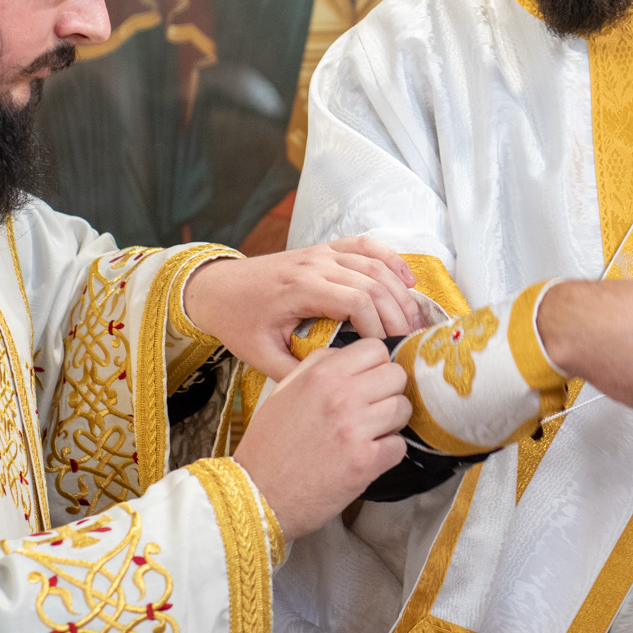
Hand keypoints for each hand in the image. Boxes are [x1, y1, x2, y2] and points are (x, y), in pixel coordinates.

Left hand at [180, 237, 419, 378]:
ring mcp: (322, 253)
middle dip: (398, 313)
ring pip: (375, 263)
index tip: (387, 352)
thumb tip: (335, 386)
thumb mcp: (260, 355)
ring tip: (415, 320)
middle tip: (412, 342)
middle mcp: (315, 264)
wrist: (217, 288)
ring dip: (400, 291)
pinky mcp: (324, 249)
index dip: (380, 327)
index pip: (357, 301)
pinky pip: (365, 245)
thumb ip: (297, 372)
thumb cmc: (239, 321)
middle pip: (373, 282)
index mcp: (300, 288)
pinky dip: (390, 259)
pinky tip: (407, 280)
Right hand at [231, 339, 410, 538]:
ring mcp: (356, 430)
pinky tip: (368, 455)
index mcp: (322, 375)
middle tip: (373, 407)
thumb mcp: (283, 391)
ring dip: (391, 421)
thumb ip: (317, 365)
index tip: (369, 379)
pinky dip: (388, 451)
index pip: (376, 349)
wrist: (259, 494)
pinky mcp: (366, 462)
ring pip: (403, 409)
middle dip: (388, 391)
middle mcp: (342, 397)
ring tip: (370, 432)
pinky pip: (400, 445)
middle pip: (396, 376)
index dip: (375, 365)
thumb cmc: (269, 444)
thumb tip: (347, 355)